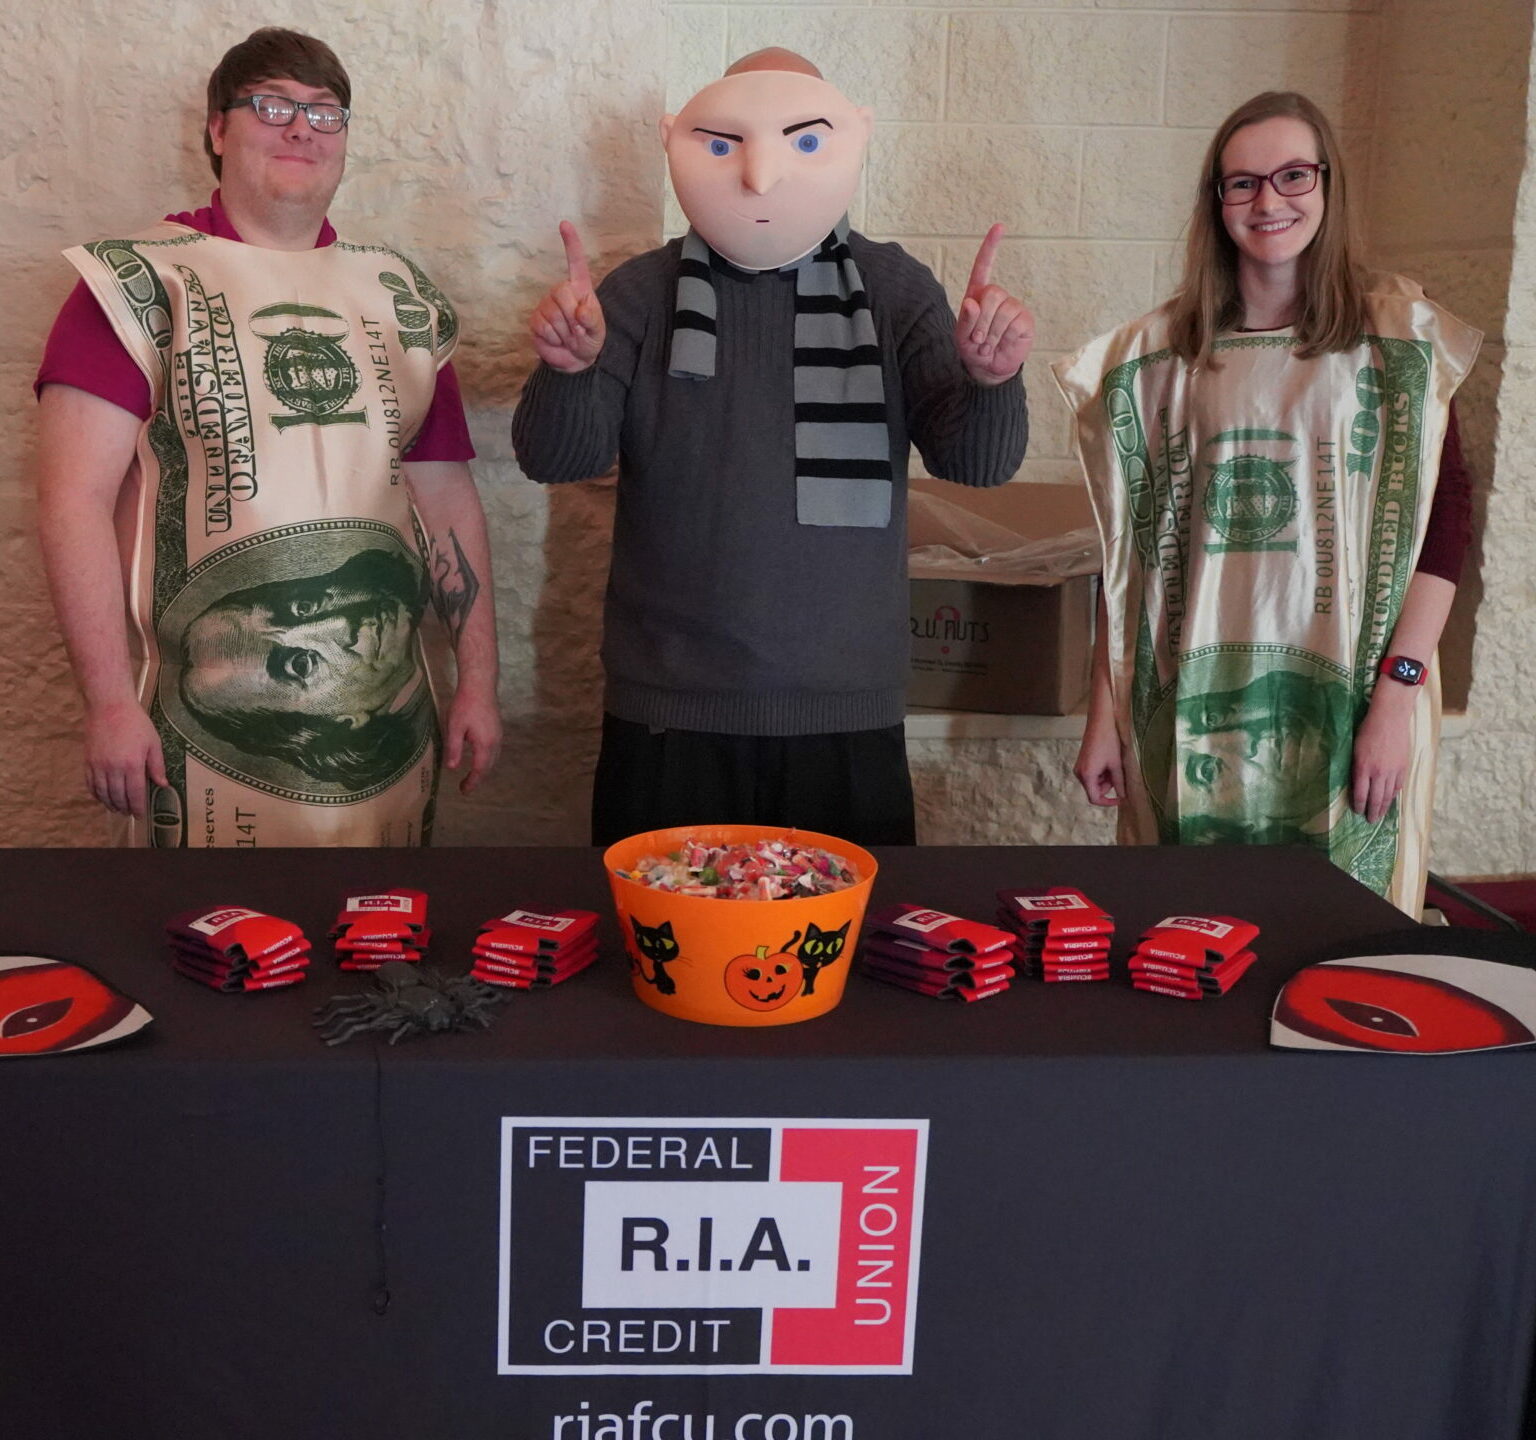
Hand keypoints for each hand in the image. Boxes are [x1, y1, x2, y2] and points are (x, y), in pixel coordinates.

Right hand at [84, 700, 166, 816]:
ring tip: (117, 809)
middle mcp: (113, 768)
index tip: (140, 815)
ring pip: (102, 793)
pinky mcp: (87, 761)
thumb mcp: (153, 743)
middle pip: (117, 796)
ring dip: (110, 804)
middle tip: (129, 813)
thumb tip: (163, 784)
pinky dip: (96, 794)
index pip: (135, 794)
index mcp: (132, 765)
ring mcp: (98, 765)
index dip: (138, 807)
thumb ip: (157, 765)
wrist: (109, 707)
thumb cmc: (136, 723)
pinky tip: (102, 797)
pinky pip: (90, 784)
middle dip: (124, 808)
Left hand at [443, 681, 502, 795]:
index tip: (464, 791)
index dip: (472, 782)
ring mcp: (499, 735)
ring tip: (472, 776)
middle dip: (478, 779)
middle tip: (466, 787)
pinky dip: (487, 760)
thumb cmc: (465, 704)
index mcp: (485, 744)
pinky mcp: (498, 729)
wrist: (480, 685)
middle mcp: (496, 742)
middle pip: (489, 767)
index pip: (480, 770)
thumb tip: (453, 768)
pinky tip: (479, 757)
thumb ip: (454, 748)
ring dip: (484, 770)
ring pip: (493, 759)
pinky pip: (494, 751)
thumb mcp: (454, 727)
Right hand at [529, 221, 605, 373]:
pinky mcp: (535, 320)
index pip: (576, 262)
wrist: (575, 360)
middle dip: (573, 317)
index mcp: (580, 288)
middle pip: (561, 292)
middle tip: (579, 331)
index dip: (571, 243)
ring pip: (552, 314)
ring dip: (564, 332)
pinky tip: (557, 340)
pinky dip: (553, 339)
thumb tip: (580, 312)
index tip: (565, 224)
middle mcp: (561, 292)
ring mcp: (546, 304)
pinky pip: (543, 326)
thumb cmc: (590, 339)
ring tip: (569, 337)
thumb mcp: (598, 331)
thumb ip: (592, 320)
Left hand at [954, 224, 1033, 385]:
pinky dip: (1002, 338)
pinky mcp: (1024, 320)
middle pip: (992, 294)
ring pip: (1002, 311)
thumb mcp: (961, 337)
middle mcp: (997, 297)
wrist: (989, 370)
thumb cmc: (972, 350)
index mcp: (978, 294)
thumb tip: (971, 302)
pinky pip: (1013, 323)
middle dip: (981, 320)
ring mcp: (1012, 307)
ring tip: (987, 346)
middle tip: (977, 340)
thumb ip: (964, 320)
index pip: (983, 267)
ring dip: (990, 334)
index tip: (1000, 227)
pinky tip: (1000, 345)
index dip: (990, 247)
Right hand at [1074, 708, 1124, 806]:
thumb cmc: (1108, 741)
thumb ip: (1119, 782)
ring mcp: (1079, 767)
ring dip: (1105, 778)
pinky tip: (1108, 761)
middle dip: (1108, 786)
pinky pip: (1092, 774)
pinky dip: (1102, 772)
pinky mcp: (1082, 762)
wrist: (1100, 722)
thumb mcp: (1116, 764)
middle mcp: (1079, 773)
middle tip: (1118, 774)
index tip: (1120, 799)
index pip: (1094, 798)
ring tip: (1114, 764)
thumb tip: (1123, 795)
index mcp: (1087, 775)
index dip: (1107, 802)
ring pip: (1094, 782)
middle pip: (1094, 790)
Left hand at [1351, 687, 1414, 823]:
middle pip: (1376, 799)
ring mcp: (1393, 771)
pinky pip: (1398, 786)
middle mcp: (1379, 773)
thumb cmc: (1367, 730)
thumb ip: (1356, 767)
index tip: (1357, 811)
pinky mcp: (1403, 766)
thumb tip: (1356, 782)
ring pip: (1388, 795)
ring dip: (1384, 807)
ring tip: (1381, 815)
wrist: (1390, 717)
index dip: (1359, 805)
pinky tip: (1391, 799)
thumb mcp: (1354, 749)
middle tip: (1371, 821)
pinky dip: (1394, 795)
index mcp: (1363, 768)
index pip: (1360, 794)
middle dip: (1373, 812)